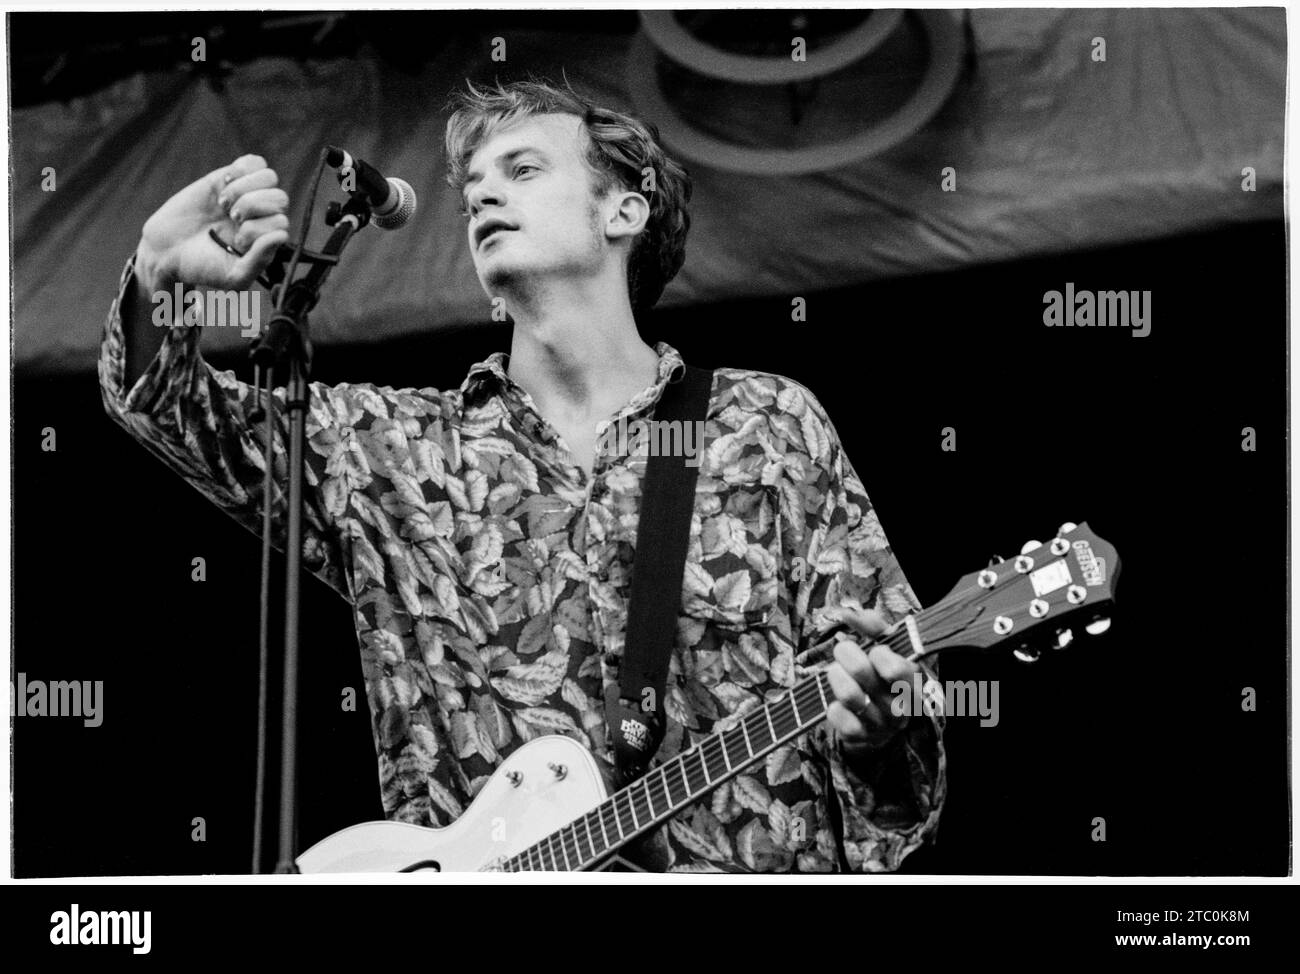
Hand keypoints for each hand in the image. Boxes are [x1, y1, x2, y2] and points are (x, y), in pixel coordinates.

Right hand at [136, 154, 289, 293]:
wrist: (167, 250)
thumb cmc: (202, 267)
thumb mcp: (233, 277)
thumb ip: (260, 260)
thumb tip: (281, 236)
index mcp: (267, 240)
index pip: (281, 223)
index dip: (259, 229)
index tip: (236, 240)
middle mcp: (262, 217)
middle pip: (280, 198)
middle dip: (252, 206)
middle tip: (230, 218)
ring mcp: (248, 195)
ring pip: (270, 177)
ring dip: (244, 189)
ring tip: (223, 203)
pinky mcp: (230, 177)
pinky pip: (254, 162)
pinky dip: (240, 171)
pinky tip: (223, 184)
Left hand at [824, 607, 921, 757]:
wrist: (880, 724)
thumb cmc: (884, 677)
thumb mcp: (887, 649)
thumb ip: (874, 628)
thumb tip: (849, 613)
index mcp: (914, 683)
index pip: (897, 668)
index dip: (879, 653)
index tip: (875, 650)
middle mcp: (901, 707)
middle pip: (863, 672)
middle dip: (846, 653)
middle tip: (843, 650)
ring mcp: (881, 725)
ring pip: (847, 694)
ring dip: (835, 675)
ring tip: (835, 672)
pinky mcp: (860, 737)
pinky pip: (837, 716)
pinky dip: (832, 704)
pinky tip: (837, 702)